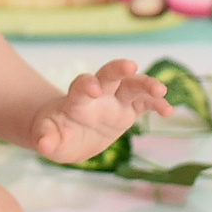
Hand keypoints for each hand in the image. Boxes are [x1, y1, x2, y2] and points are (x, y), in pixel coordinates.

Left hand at [30, 59, 170, 164]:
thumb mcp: (47, 137)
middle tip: (130, 66)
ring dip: (146, 85)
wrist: (67, 132)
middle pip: (109, 75)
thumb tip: (43, 145)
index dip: (86, 84)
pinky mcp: (128, 111)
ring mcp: (115, 101)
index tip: (93, 89)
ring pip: (132, 86)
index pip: (81, 86)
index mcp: (76, 99)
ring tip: (161, 91)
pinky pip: (144, 104)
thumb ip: (46, 139)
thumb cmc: (54, 131)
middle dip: (118, 69)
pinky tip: (168, 111)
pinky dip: (156, 105)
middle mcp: (98, 94)